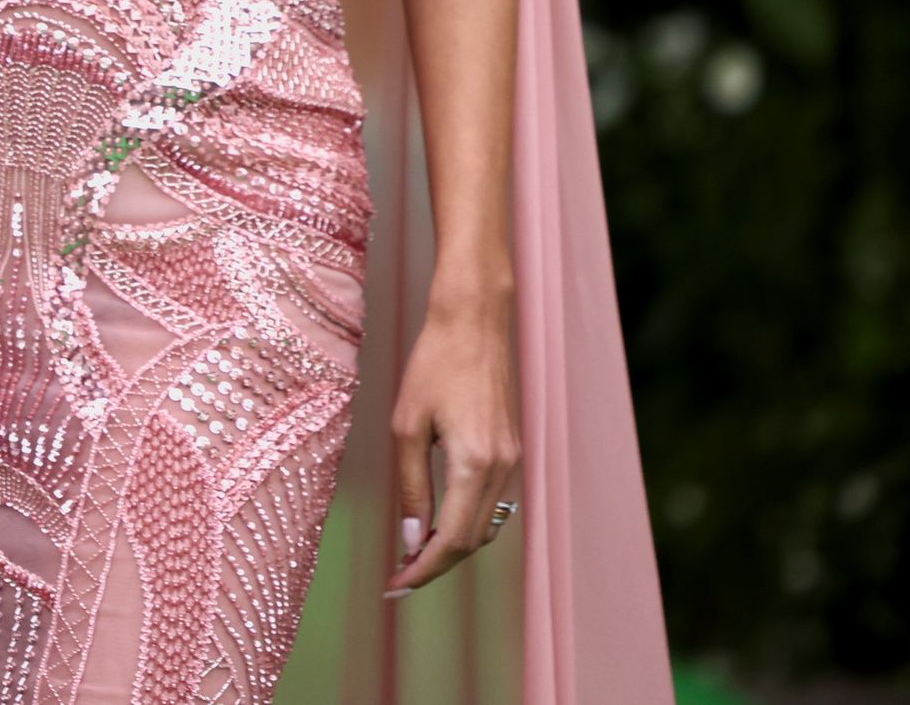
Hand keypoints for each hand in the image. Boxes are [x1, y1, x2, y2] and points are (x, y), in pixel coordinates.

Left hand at [383, 294, 521, 599]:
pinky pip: (493, 503)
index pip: (453, 540)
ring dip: (453, 547)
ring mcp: (513, 460)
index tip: (397, 585)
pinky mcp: (513, 450)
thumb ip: (412, 487)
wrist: (473, 323)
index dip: (424, 569)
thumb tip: (412, 540)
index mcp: (474, 464)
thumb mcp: (406, 426)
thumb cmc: (433, 365)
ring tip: (414, 556)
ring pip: (487, 525)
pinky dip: (468, 522)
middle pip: (473, 541)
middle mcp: (502, 468)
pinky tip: (441, 524)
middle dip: (436, 565)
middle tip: (400, 578)